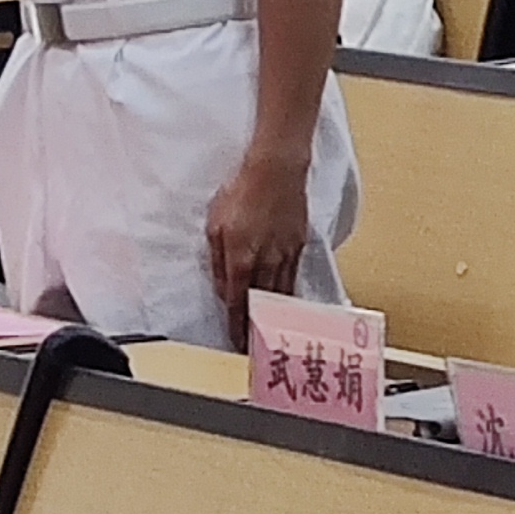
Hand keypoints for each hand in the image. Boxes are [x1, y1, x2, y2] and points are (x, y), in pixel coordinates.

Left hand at [204, 148, 309, 340]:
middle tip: (257, 345)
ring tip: (274, 329)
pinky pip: (294, 273)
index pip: (237, 302)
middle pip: (262, 302)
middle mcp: (266, 260)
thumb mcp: (214, 226)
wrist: (276, 168)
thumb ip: (216, 261)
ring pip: (281, 291)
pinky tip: (288, 297)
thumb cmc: (242, 191)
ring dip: (276, 312)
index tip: (237, 343)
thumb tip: (221, 287)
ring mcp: (287, 252)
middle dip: (258, 324)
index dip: (237, 325)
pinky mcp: (300, 241)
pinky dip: (290, 290)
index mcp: (240, 259)